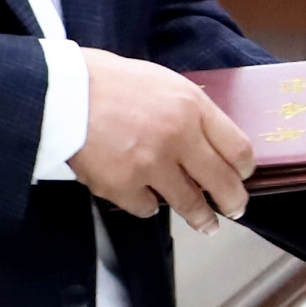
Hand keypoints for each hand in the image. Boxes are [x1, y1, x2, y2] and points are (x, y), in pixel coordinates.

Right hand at [72, 49, 252, 231]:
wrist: (60, 93)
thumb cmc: (110, 81)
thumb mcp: (164, 83)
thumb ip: (190, 111)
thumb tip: (210, 138)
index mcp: (192, 107)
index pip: (238, 148)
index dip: (245, 168)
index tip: (244, 176)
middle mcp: (178, 138)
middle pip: (221, 182)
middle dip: (233, 201)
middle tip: (235, 208)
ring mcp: (150, 165)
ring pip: (189, 203)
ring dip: (201, 218)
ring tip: (207, 225)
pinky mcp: (121, 186)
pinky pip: (147, 208)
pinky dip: (148, 205)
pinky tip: (147, 199)